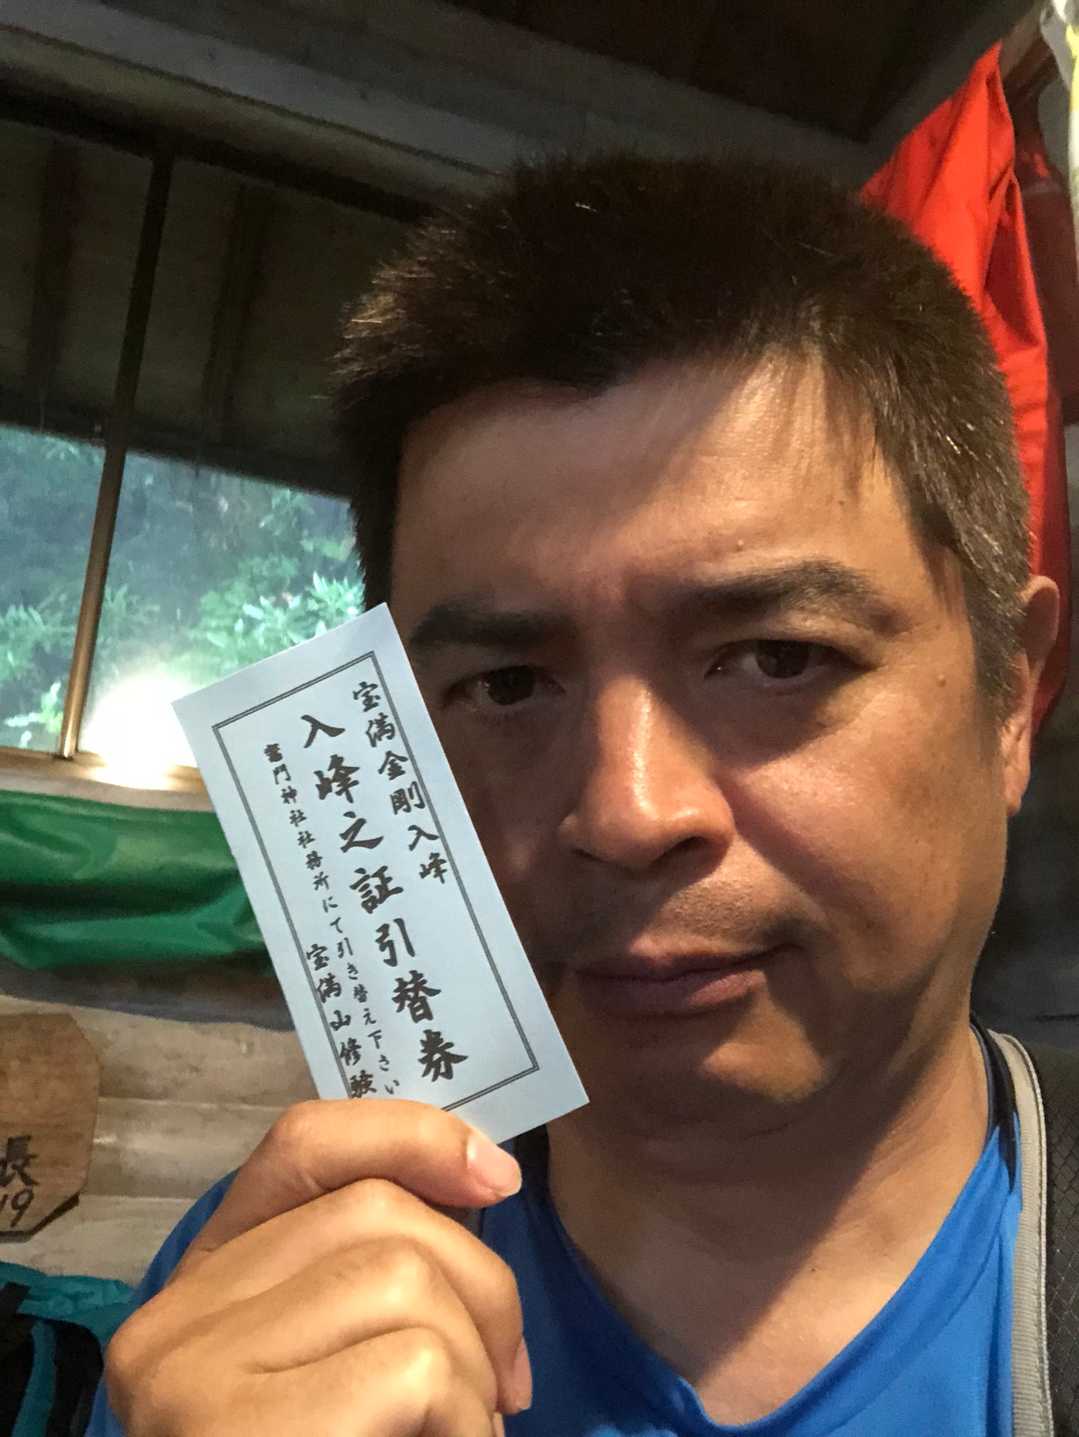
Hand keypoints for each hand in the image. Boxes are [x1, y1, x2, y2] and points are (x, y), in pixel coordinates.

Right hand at [106, 1099, 530, 1434]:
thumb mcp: (336, 1363)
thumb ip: (367, 1280)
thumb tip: (481, 1178)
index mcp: (204, 1286)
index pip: (301, 1144)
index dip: (409, 1134)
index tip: (493, 1178)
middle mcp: (175, 1318)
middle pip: (377, 1213)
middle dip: (482, 1286)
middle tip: (506, 1385)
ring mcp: (192, 1377)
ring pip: (405, 1282)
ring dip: (477, 1367)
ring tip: (468, 1433)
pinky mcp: (233, 1435)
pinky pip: (414, 1368)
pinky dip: (467, 1417)